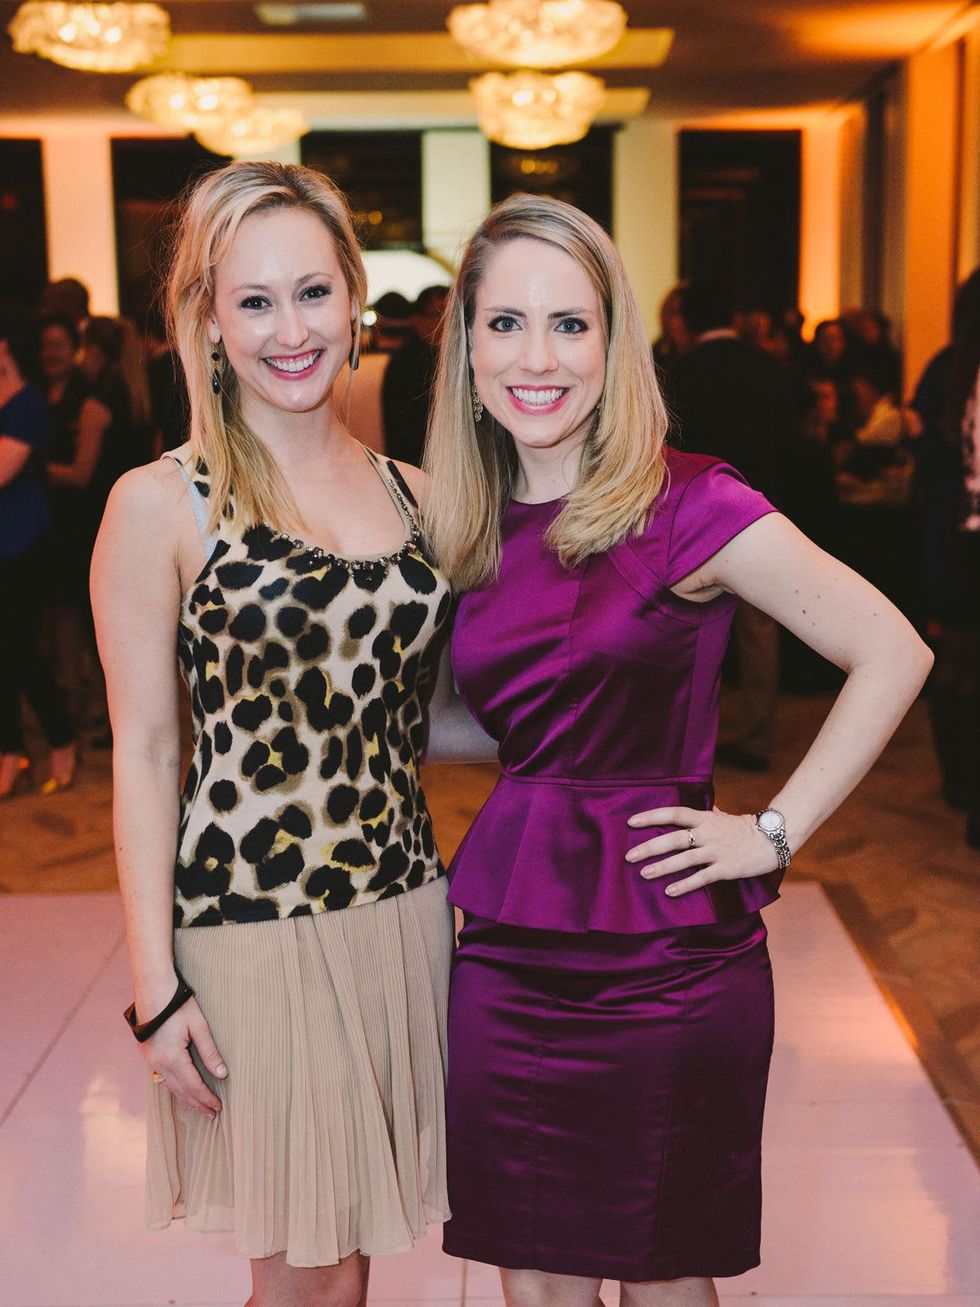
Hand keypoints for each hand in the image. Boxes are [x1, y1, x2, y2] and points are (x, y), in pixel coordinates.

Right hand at [140, 997, 227, 1116]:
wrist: (152, 989)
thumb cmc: (178, 1004)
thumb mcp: (199, 1026)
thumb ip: (210, 1052)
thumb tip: (222, 1074)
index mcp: (173, 1057)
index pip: (193, 1086)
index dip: (206, 1098)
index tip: (218, 1107)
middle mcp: (158, 1063)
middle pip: (181, 1090)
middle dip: (197, 1103)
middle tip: (211, 1113)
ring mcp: (150, 1059)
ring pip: (170, 1086)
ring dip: (185, 1097)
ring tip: (199, 1106)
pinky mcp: (147, 1054)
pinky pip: (162, 1077)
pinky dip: (174, 1086)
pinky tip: (182, 1088)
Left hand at [625, 804, 778, 896]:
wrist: (774, 839)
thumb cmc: (748, 828)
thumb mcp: (726, 817)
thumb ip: (712, 815)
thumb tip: (705, 808)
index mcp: (706, 819)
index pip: (674, 814)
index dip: (652, 816)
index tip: (632, 822)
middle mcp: (708, 834)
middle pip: (673, 838)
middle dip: (649, 847)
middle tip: (629, 856)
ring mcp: (716, 852)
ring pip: (684, 859)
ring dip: (662, 867)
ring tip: (644, 873)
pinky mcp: (726, 869)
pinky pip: (701, 878)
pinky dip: (685, 885)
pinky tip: (669, 891)